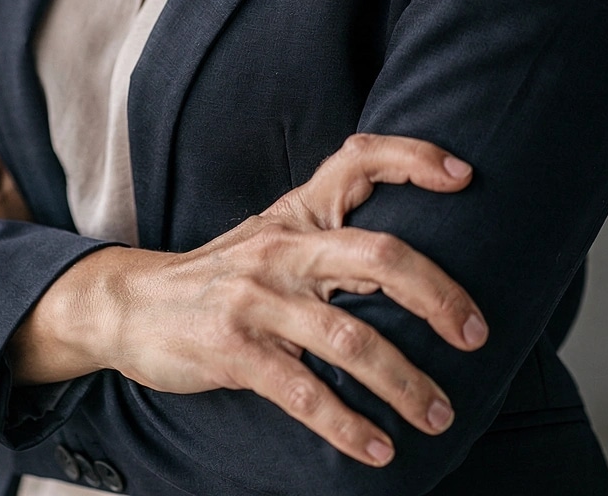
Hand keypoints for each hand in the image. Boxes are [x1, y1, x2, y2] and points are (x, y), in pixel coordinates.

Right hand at [11, 133, 486, 467]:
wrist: (131, 304)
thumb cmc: (220, 273)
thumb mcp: (272, 235)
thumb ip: (331, 234)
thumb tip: (414, 257)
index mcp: (299, 214)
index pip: (360, 160)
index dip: (414, 159)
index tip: (464, 176)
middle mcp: (284, 248)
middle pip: (379, 256)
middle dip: (438, 295)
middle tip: (477, 335)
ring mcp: (258, 299)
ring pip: (352, 339)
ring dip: (405, 383)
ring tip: (440, 416)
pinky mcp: (234, 351)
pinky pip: (304, 393)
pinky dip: (348, 426)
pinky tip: (378, 450)